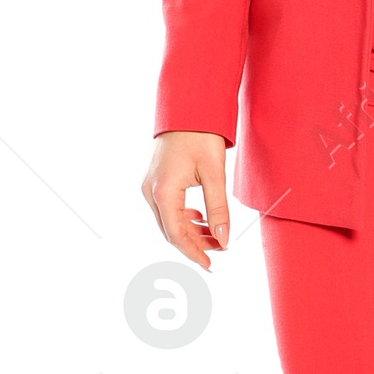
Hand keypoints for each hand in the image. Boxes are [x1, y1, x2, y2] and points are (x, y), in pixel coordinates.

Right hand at [143, 131, 228, 268]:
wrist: (187, 107)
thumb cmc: (201, 136)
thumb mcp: (214, 174)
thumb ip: (218, 209)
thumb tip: (224, 239)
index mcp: (163, 192)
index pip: (176, 235)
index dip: (194, 253)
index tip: (211, 265)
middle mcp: (150, 192)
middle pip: (171, 231)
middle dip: (195, 243)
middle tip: (220, 249)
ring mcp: (150, 186)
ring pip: (169, 221)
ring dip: (191, 231)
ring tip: (215, 234)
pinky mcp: (155, 180)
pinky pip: (167, 208)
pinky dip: (184, 217)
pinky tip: (201, 217)